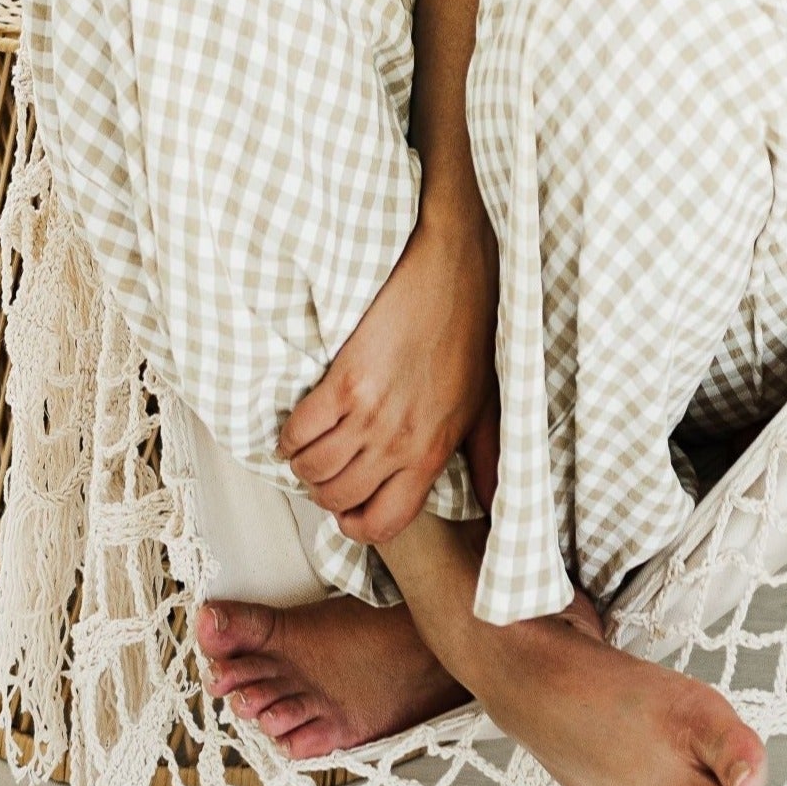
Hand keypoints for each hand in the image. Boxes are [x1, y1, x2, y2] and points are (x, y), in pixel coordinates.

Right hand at [276, 211, 495, 544]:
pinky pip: (300, 431)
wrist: (452, 262)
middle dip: (325, 491)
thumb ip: (488, 459)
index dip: (359, 523)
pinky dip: (290, 435)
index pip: (386, 523)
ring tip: (310, 446)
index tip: (351, 503)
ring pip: (314, 471)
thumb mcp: (487, 402)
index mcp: (435, 451)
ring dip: (304, 464)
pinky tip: (297, 425)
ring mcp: (372, 413)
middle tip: (326, 466)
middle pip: (339, 500)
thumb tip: (496, 504)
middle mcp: (402, 442)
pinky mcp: (345, 380)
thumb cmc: (471, 326)